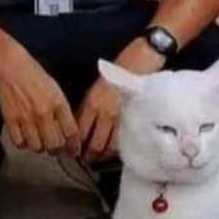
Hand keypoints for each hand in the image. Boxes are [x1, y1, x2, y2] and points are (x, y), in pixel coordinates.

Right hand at [0, 36, 77, 152]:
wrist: (9, 63)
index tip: (74, 151)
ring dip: (41, 147)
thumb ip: (63, 111)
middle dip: (58, 150)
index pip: (72, 133)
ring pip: (38, 147)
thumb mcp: (56, 89)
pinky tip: (26, 137)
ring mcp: (26, 117)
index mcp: (58, 103)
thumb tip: (70, 133)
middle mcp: (43, 112)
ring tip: (41, 141)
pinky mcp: (10, 119)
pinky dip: (24, 143)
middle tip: (57, 149)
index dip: (74, 146)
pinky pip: (19, 143)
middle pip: (55, 145)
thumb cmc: (34, 75)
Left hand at [79, 38, 165, 161]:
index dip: (75, 143)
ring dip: (103, 156)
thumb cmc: (123, 67)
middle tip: (87, 161)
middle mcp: (105, 112)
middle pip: (93, 143)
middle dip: (89, 155)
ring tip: (100, 160)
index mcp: (93, 101)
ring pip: (109, 146)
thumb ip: (90, 104)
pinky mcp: (136, 119)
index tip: (74, 150)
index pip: (80, 130)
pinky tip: (117, 152)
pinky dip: (119, 150)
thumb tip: (81, 122)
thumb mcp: (99, 84)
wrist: (145, 57)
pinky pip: (125, 141)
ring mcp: (121, 117)